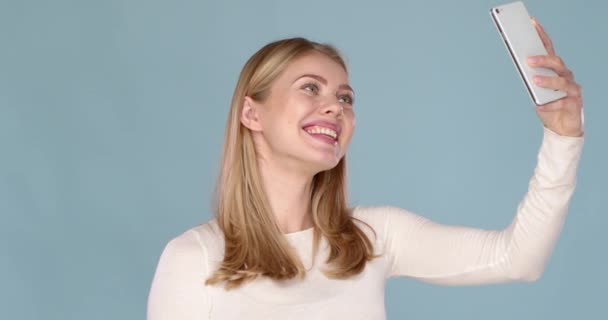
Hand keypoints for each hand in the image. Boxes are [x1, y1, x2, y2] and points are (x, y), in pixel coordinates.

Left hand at [527, 18, 583, 136]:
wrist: (560, 128)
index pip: (548, 49)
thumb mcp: (535, 92)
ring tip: (534, 80)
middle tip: (527, 59)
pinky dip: (550, 103)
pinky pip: (563, 101)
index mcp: (554, 70)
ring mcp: (572, 89)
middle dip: (542, 60)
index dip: (541, 35)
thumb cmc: (547, 105)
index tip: (532, 23)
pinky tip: (540, 104)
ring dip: (547, 80)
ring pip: (561, 81)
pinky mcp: (574, 103)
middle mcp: (565, 76)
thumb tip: (521, 65)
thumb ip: (530, 79)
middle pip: (556, 63)